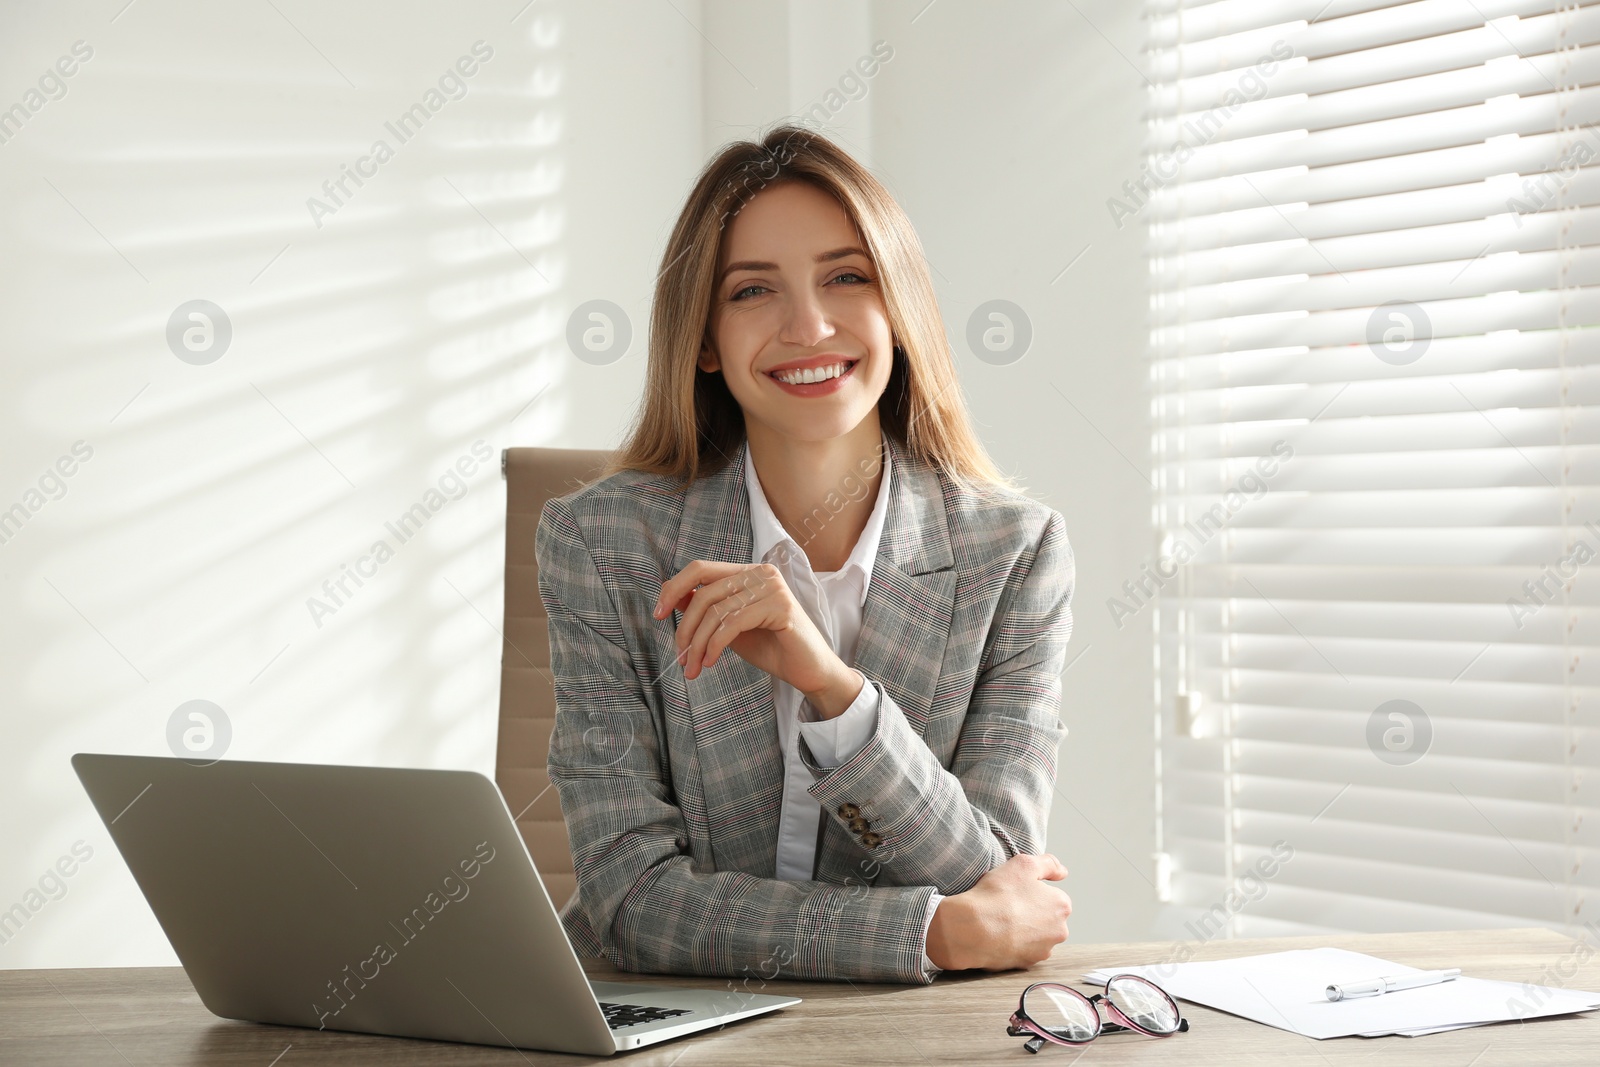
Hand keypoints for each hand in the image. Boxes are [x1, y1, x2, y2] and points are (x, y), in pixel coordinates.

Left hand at [652, 560, 862, 716]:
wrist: (809, 671)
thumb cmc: (772, 648)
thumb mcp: (730, 627)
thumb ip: (707, 610)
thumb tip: (673, 597)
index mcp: (748, 572)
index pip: (701, 568)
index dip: (674, 588)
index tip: (657, 614)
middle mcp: (761, 573)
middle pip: (705, 592)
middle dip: (685, 628)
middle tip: (680, 656)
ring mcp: (773, 587)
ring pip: (716, 611)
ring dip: (698, 644)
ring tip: (693, 667)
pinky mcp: (781, 607)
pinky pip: (733, 623)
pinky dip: (716, 645)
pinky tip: (711, 661)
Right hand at [924, 854, 1071, 971]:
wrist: (973, 929)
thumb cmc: (997, 895)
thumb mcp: (1023, 864)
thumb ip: (1048, 863)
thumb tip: (1062, 872)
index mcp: (1062, 906)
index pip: (1051, 895)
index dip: (1031, 891)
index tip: (1016, 891)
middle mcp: (1059, 931)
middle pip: (1045, 916)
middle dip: (1031, 911)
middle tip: (1007, 904)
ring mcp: (1043, 950)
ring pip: (1035, 934)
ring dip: (1023, 928)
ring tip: (1000, 920)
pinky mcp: (1027, 963)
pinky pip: (1022, 950)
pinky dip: (1013, 943)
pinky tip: (998, 935)